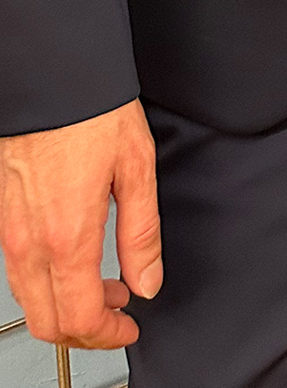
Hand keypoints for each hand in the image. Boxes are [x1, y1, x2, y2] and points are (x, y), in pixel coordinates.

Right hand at [0, 99, 161, 349]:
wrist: (52, 77)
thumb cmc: (92, 112)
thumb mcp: (137, 167)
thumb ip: (142, 233)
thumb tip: (148, 280)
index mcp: (68, 235)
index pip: (81, 317)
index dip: (110, 335)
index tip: (130, 327)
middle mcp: (31, 242)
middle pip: (49, 322)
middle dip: (86, 333)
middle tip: (117, 318)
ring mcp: (11, 233)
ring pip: (30, 301)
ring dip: (66, 309)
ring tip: (105, 288)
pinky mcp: (3, 219)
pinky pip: (20, 272)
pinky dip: (47, 284)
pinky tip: (75, 263)